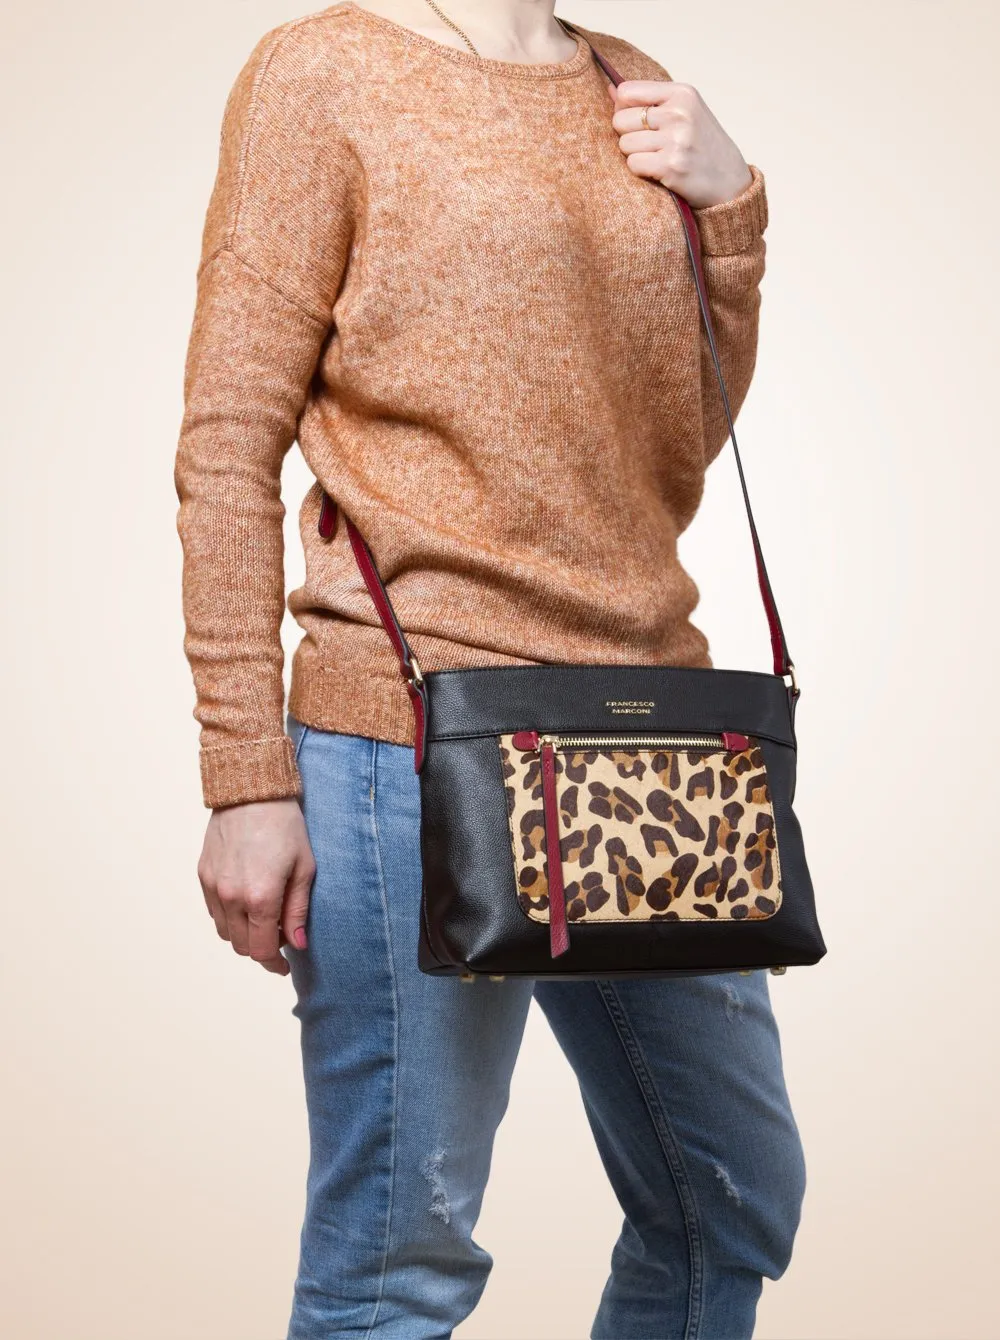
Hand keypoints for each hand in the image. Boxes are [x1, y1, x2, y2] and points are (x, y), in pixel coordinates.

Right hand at [198, 798, 314, 975]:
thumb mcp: (304, 868)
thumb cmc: (285, 826)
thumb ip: (298, 910)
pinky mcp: (203, 875)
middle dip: (262, 949)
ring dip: (244, 934)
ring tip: (265, 917)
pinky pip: (214, 911)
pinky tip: (246, 902)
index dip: (274, 964)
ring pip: (225, 932)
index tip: (285, 966)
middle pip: (242, 946)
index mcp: (260, 898)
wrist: (251, 791)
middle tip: (280, 937)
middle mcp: (231, 897)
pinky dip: (229, 917)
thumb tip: (297, 944)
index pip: (262, 950)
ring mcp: (213, 887)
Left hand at [608, 79, 752, 208]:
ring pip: (624, 144)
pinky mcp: (671, 166)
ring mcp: (676, 139)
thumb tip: (610, 89)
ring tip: (656, 158)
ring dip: (634, 155)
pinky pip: (633, 164)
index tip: (637, 122)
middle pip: (620, 120)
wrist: (730, 182)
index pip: (627, 92)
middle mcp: (679, 113)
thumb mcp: (684, 113)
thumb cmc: (702, 146)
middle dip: (628, 135)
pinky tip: (657, 171)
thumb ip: (648, 100)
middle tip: (649, 145)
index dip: (623, 109)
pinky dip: (640, 171)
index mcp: (682, 93)